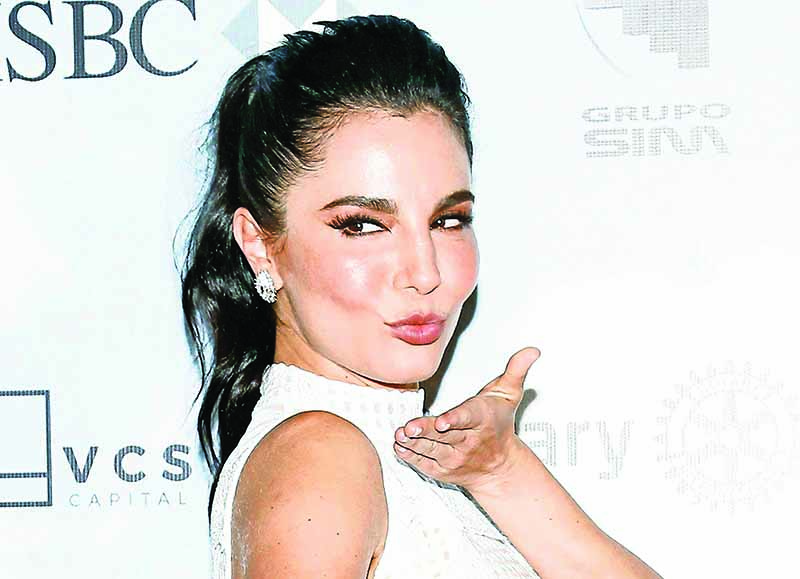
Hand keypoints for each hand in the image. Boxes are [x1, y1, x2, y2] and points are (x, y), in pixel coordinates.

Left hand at [393, 346, 540, 492]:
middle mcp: (468, 440)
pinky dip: (410, 455)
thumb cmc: (499, 427)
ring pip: (431, 449)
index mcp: (482, 419)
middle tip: (409, 427)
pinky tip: (400, 446)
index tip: (444, 421)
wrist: (499, 467)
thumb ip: (515, 371)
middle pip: (444, 435)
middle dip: (426, 431)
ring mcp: (454, 457)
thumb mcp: (509, 395)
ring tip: (401, 434)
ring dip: (414, 443)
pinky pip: (424, 463)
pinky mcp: (441, 469)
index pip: (468, 417)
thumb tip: (531, 351)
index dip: (455, 419)